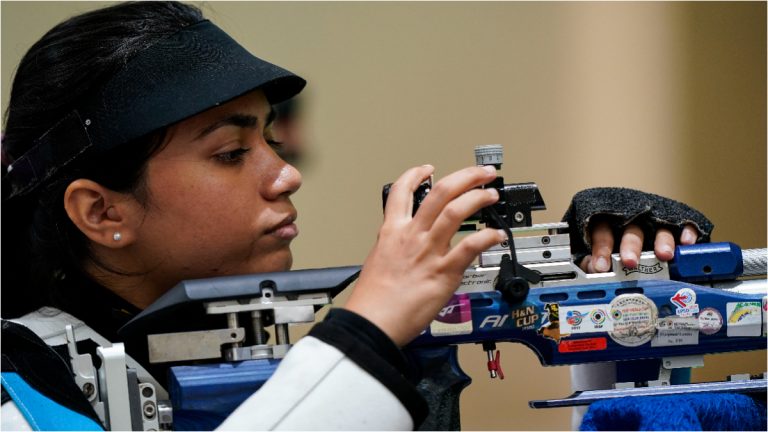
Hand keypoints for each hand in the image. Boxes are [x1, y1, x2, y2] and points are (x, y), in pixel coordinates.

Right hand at [345, 164, 504, 345]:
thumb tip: (405, 245)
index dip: (416, 175)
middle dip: (465, 177)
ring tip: (491, 194)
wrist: (372, 322)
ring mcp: (429, 251)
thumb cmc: (373, 300)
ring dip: (478, 198)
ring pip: (457, 211)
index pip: (401, 192)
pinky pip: (470, 246)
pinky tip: (496, 235)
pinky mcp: (444, 272)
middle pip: (441, 193)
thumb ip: (396, 248)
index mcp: (392, 232)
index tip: (427, 169)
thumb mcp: (378, 261)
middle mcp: (412, 236)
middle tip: (480, 174)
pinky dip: (488, 237)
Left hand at [581, 221, 699, 272]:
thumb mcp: (599, 252)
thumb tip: (591, 271)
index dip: (601, 249)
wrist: (637, 227)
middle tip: (630, 262)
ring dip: (662, 241)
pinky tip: (687, 242)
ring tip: (664, 255)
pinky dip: (687, 231)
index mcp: (609, 223)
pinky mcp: (675, 223)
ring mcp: (655, 221)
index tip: (601, 266)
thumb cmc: (614, 244)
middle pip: (631, 229)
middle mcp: (633, 220)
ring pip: (659, 228)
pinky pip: (683, 224)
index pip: (602, 232)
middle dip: (631, 246)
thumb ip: (593, 261)